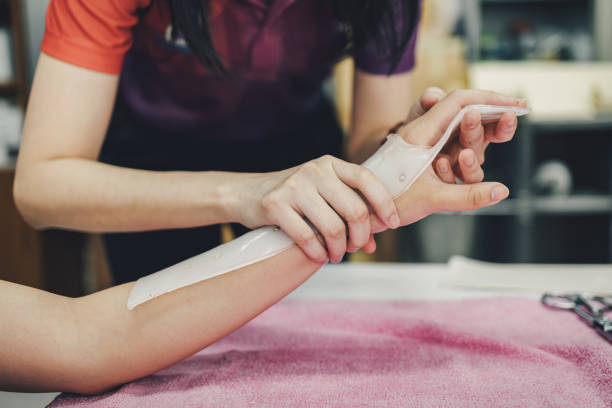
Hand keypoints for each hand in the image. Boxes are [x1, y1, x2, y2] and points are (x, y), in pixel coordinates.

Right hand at [234, 155, 398, 263]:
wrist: (246, 194)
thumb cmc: (293, 198)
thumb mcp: (321, 195)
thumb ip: (346, 212)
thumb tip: (372, 245)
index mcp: (330, 164)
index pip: (367, 179)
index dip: (384, 203)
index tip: (393, 224)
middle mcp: (314, 170)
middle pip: (354, 210)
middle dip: (360, 236)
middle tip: (355, 248)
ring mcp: (294, 187)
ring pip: (333, 227)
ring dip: (339, 249)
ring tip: (336, 255)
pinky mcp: (275, 205)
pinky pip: (307, 237)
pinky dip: (317, 253)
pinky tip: (319, 257)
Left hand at [370, 89, 518, 231]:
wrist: (361, 209)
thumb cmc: (386, 202)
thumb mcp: (430, 199)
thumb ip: (467, 196)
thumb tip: (501, 191)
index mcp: (421, 133)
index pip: (460, 102)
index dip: (489, 99)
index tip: (516, 105)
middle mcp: (424, 134)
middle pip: (464, 115)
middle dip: (489, 121)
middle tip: (509, 123)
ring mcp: (425, 144)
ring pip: (461, 135)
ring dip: (475, 146)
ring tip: (464, 162)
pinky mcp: (427, 158)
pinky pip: (453, 151)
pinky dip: (466, 161)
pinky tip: (457, 169)